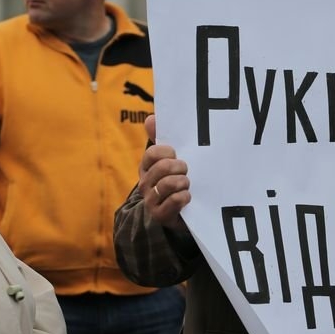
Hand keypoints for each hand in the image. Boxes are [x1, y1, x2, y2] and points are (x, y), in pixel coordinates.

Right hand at [140, 114, 191, 230]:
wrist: (182, 213)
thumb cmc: (177, 180)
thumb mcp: (172, 159)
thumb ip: (161, 138)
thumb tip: (151, 118)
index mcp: (147, 167)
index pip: (153, 153)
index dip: (168, 152)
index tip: (177, 154)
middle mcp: (146, 183)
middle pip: (162, 167)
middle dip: (180, 167)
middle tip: (186, 170)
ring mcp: (152, 200)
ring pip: (168, 184)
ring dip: (183, 182)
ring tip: (187, 184)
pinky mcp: (160, 215)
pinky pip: (174, 200)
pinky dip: (185, 197)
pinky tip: (188, 197)